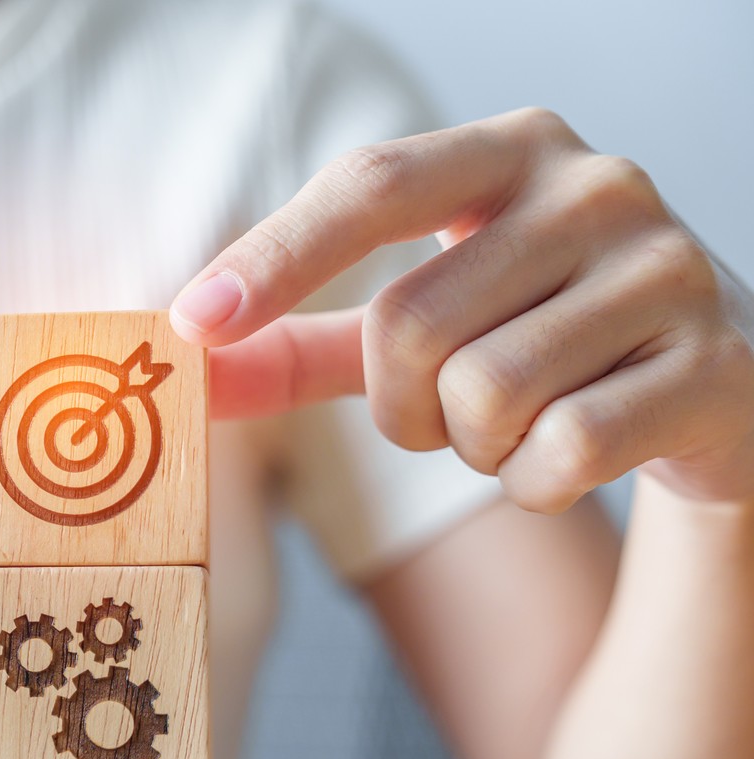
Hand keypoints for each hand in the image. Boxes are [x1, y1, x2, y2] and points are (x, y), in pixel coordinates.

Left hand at [172, 108, 753, 512]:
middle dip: (398, 406)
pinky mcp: (715, 365)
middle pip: (410, 324)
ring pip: (484, 396)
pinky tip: (569, 457)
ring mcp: (667, 269)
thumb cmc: (537, 342)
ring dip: (470, 448)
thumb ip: (297, 344)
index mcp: (509, 153)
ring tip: (520, 424)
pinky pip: (561, 453)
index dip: (275, 258)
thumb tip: (180, 365)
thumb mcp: (417, 327)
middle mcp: (596, 186)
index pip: (370, 185)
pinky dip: (534, 483)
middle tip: (444, 412)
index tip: (193, 322)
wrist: (710, 388)